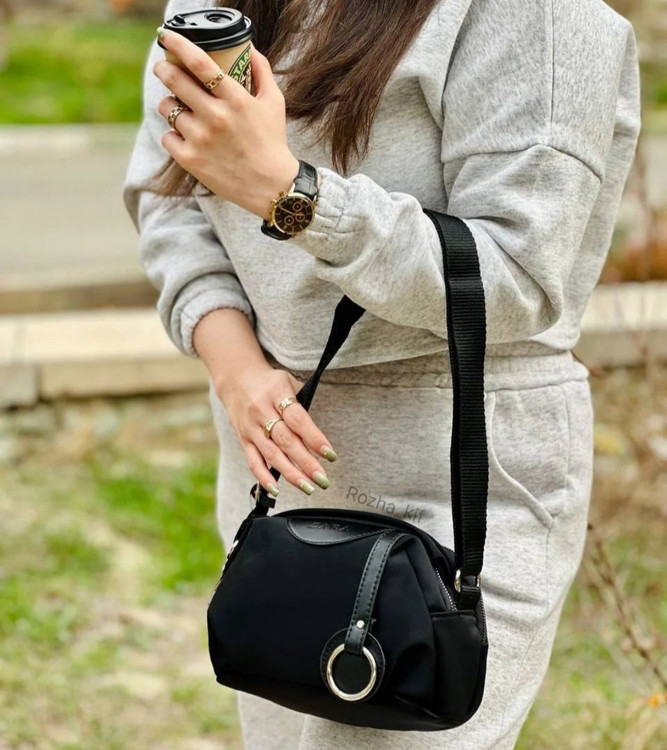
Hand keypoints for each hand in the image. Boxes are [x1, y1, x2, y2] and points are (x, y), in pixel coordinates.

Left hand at [153, 29, 299, 219]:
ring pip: (167, 109)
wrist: (271, 186)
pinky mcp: (190, 160)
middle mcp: (216, 117)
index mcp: (236, 99)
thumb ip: (262, 72)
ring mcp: (201, 139)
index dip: (178, 45)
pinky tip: (184, 136)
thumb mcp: (274, 103)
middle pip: (175, 80)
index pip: (200, 63)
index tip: (167, 37)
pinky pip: (167, 137)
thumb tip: (249, 48)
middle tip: (163, 68)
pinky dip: (173, 135)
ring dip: (169, 105)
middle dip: (163, 69)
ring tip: (179, 108)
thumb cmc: (272, 142)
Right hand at [219, 362, 337, 497]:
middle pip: (286, 441)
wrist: (236, 379)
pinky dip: (264, 477)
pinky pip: (253, 461)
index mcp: (276, 393)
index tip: (330, 455)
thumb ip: (303, 403)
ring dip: (290, 474)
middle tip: (323, 479)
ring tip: (308, 487)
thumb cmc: (270, 383)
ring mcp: (251, 427)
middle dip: (306, 463)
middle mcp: (261, 411)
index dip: (314, 438)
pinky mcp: (243, 440)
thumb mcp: (288, 382)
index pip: (298, 419)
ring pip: (271, 455)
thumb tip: (318, 434)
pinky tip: (277, 491)